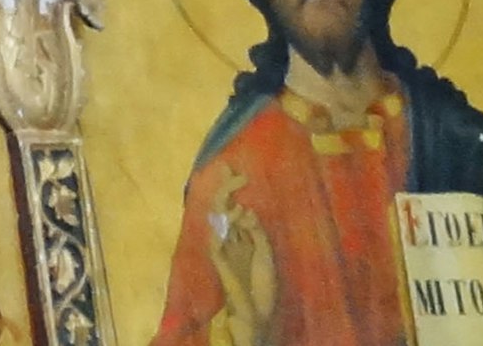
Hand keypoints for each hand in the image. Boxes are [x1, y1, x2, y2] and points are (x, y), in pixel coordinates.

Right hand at [205, 181, 277, 345]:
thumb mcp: (266, 253)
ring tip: (237, 199)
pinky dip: (223, 227)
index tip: (234, 170)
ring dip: (227, 207)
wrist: (257, 312)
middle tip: (231, 172)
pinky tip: (232, 217)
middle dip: (224, 188)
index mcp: (241, 236)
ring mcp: (223, 247)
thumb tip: (244, 209)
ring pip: (218, 219)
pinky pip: (216, 238)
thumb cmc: (263, 285)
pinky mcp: (218, 259)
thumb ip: (256, 231)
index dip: (231, 188)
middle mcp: (230, 238)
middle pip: (222, 207)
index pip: (234, 205)